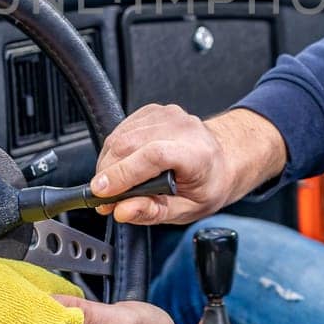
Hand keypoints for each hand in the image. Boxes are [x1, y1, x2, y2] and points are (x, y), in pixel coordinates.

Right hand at [90, 105, 284, 224]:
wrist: (222, 159)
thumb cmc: (207, 184)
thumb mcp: (187, 210)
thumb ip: (154, 212)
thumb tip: (123, 210)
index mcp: (197, 154)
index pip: (153, 156)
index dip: (123, 173)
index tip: (101, 191)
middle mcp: (182, 128)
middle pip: (130, 144)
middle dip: (108, 174)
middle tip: (104, 200)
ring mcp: (167, 115)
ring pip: (120, 137)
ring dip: (107, 164)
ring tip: (112, 186)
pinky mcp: (153, 111)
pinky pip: (121, 130)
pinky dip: (113, 151)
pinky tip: (121, 166)